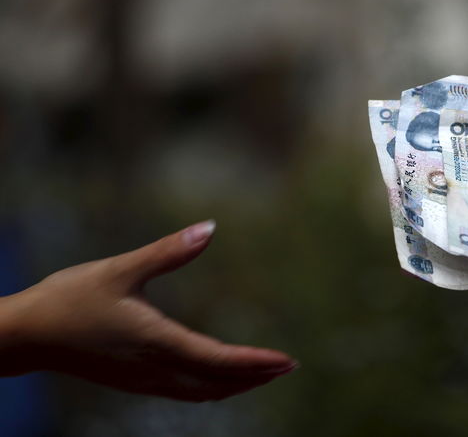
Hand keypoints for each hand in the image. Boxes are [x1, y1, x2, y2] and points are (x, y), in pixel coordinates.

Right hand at [0, 221, 296, 401]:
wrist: (24, 336)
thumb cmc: (68, 299)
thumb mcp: (120, 269)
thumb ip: (168, 251)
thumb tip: (210, 228)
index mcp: (156, 341)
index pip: (218, 360)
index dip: (256, 363)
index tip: (287, 360)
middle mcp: (154, 368)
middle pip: (216, 383)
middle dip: (255, 377)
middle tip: (288, 367)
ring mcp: (143, 381)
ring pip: (201, 392)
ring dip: (235, 386)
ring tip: (263, 374)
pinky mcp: (133, 382)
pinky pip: (183, 392)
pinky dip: (211, 388)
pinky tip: (217, 378)